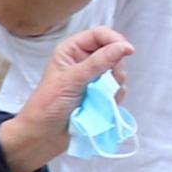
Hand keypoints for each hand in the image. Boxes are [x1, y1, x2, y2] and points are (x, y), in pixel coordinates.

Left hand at [0, 26, 132, 171]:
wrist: (42, 136)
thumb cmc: (48, 105)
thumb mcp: (72, 80)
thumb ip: (98, 63)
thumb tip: (123, 47)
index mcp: (71, 50)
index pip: (100, 35)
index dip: (115, 40)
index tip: (128, 50)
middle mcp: (82, 61)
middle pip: (113, 54)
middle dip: (115, 68)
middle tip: (106, 82)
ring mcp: (92, 79)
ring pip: (117, 74)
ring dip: (114, 86)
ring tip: (98, 98)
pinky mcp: (99, 95)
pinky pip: (117, 90)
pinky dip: (114, 98)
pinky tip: (102, 107)